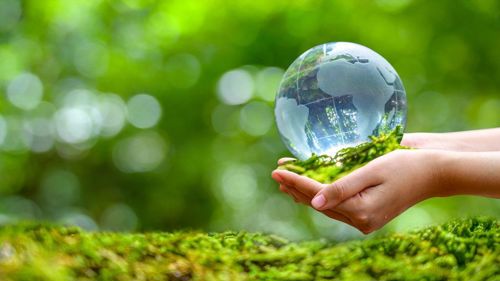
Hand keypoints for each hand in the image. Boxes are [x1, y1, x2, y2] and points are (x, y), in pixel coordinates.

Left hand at [272, 149, 442, 233]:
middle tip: (276, 173)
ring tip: (286, 181)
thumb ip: (342, 187)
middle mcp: (361, 220)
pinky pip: (338, 206)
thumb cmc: (405, 166)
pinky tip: (310, 188)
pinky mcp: (368, 214)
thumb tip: (314, 202)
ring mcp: (364, 220)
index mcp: (361, 211)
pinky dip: (321, 195)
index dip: (296, 182)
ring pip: (326, 206)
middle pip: (319, 203)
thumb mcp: (371, 171)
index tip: (278, 170)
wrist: (433, 173)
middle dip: (296, 188)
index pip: (318, 195)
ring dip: (305, 193)